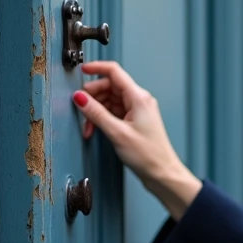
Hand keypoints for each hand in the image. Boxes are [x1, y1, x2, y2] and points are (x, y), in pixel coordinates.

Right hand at [72, 61, 201, 219]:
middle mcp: (139, 100)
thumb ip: (96, 113)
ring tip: (88, 127)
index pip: (114, 72)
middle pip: (110, 87)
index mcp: (139, 97)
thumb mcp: (117, 133)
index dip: (96, 68)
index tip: (81, 70)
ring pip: (110, 100)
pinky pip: (114, 112)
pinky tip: (95, 129)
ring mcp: (137, 110)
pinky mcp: (134, 121)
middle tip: (80, 109)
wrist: (162, 173)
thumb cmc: (148, 155)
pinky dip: (103, 118)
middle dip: (92, 97)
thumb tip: (80, 97)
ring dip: (96, 111)